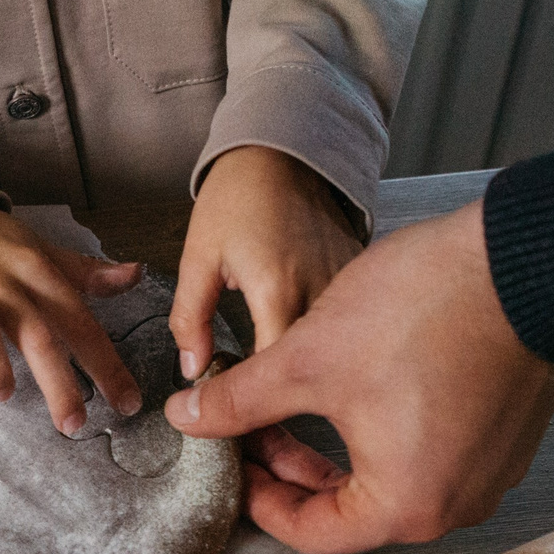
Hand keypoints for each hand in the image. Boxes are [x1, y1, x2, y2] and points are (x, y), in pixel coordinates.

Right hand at [0, 198, 145, 435]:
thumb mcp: (33, 248)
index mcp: (32, 268)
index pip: (77, 318)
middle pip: (34, 331)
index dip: (105, 362)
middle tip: (73, 424)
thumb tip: (135, 274)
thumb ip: (82, 271)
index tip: (127, 402)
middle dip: (58, 381)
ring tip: (3, 396)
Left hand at [163, 199, 553, 553]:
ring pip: (388, 478)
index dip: (256, 498)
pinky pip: (429, 451)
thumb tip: (184, 419)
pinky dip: (384, 432)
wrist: (520, 258)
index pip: (308, 532)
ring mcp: (488, 472)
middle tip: (251, 429)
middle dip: (292, 469)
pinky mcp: (505, 435)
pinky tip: (354, 389)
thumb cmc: (419, 314)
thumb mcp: (306, 361)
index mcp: (404, 508)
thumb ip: (239, 402)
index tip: (230, 460)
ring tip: (293, 402)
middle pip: (349, 510)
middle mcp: (455, 506)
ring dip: (336, 448)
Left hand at [171, 146, 362, 376]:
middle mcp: (322, 291)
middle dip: (283, 389)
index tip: (232, 402)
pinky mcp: (362, 277)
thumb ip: (190, 320)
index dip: (254, 398)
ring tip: (282, 372)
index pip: (275, 373)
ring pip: (335, 349)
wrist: (283, 151)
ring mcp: (348, 285)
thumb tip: (193, 369)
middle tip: (254, 394)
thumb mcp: (198, 258)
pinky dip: (328, 337)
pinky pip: (348, 323)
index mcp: (277, 288)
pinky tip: (311, 339)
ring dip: (310, 365)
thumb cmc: (238, 196)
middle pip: (312, 368)